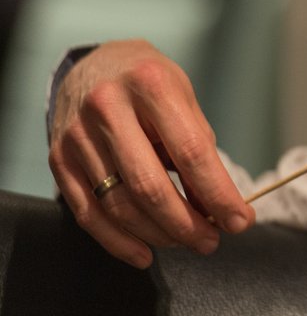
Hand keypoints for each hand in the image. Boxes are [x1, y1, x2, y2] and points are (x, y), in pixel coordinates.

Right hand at [48, 40, 255, 267]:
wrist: (94, 64)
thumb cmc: (149, 82)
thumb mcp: (184, 98)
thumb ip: (199, 147)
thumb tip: (216, 205)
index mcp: (150, 85)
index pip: (191, 152)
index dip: (218, 193)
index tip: (239, 220)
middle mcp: (108, 108)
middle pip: (150, 186)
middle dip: (187, 224)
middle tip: (212, 241)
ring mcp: (78, 136)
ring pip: (119, 205)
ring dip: (159, 235)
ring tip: (188, 242)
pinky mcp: (59, 159)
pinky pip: (88, 213)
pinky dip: (118, 241)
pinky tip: (144, 252)